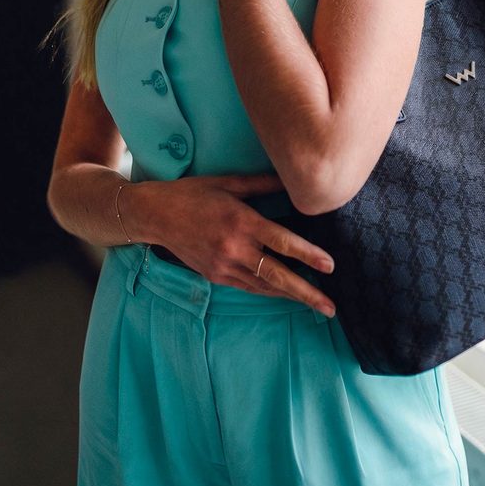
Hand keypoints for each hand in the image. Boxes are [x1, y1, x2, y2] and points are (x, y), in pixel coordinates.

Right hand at [129, 173, 336, 314]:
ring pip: (264, 286)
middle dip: (306, 292)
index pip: (281, 242)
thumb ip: (262, 184)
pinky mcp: (215, 276)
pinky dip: (269, 291)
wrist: (154, 215)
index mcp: (241, 222)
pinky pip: (248, 286)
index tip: (330, 265)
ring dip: (291, 296)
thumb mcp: (228, 182)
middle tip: (330, 307)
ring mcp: (223, 266)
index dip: (307, 254)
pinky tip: (286, 294)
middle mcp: (234, 248)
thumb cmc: (193, 193)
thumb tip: (292, 178)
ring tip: (316, 305)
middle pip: (277, 275)